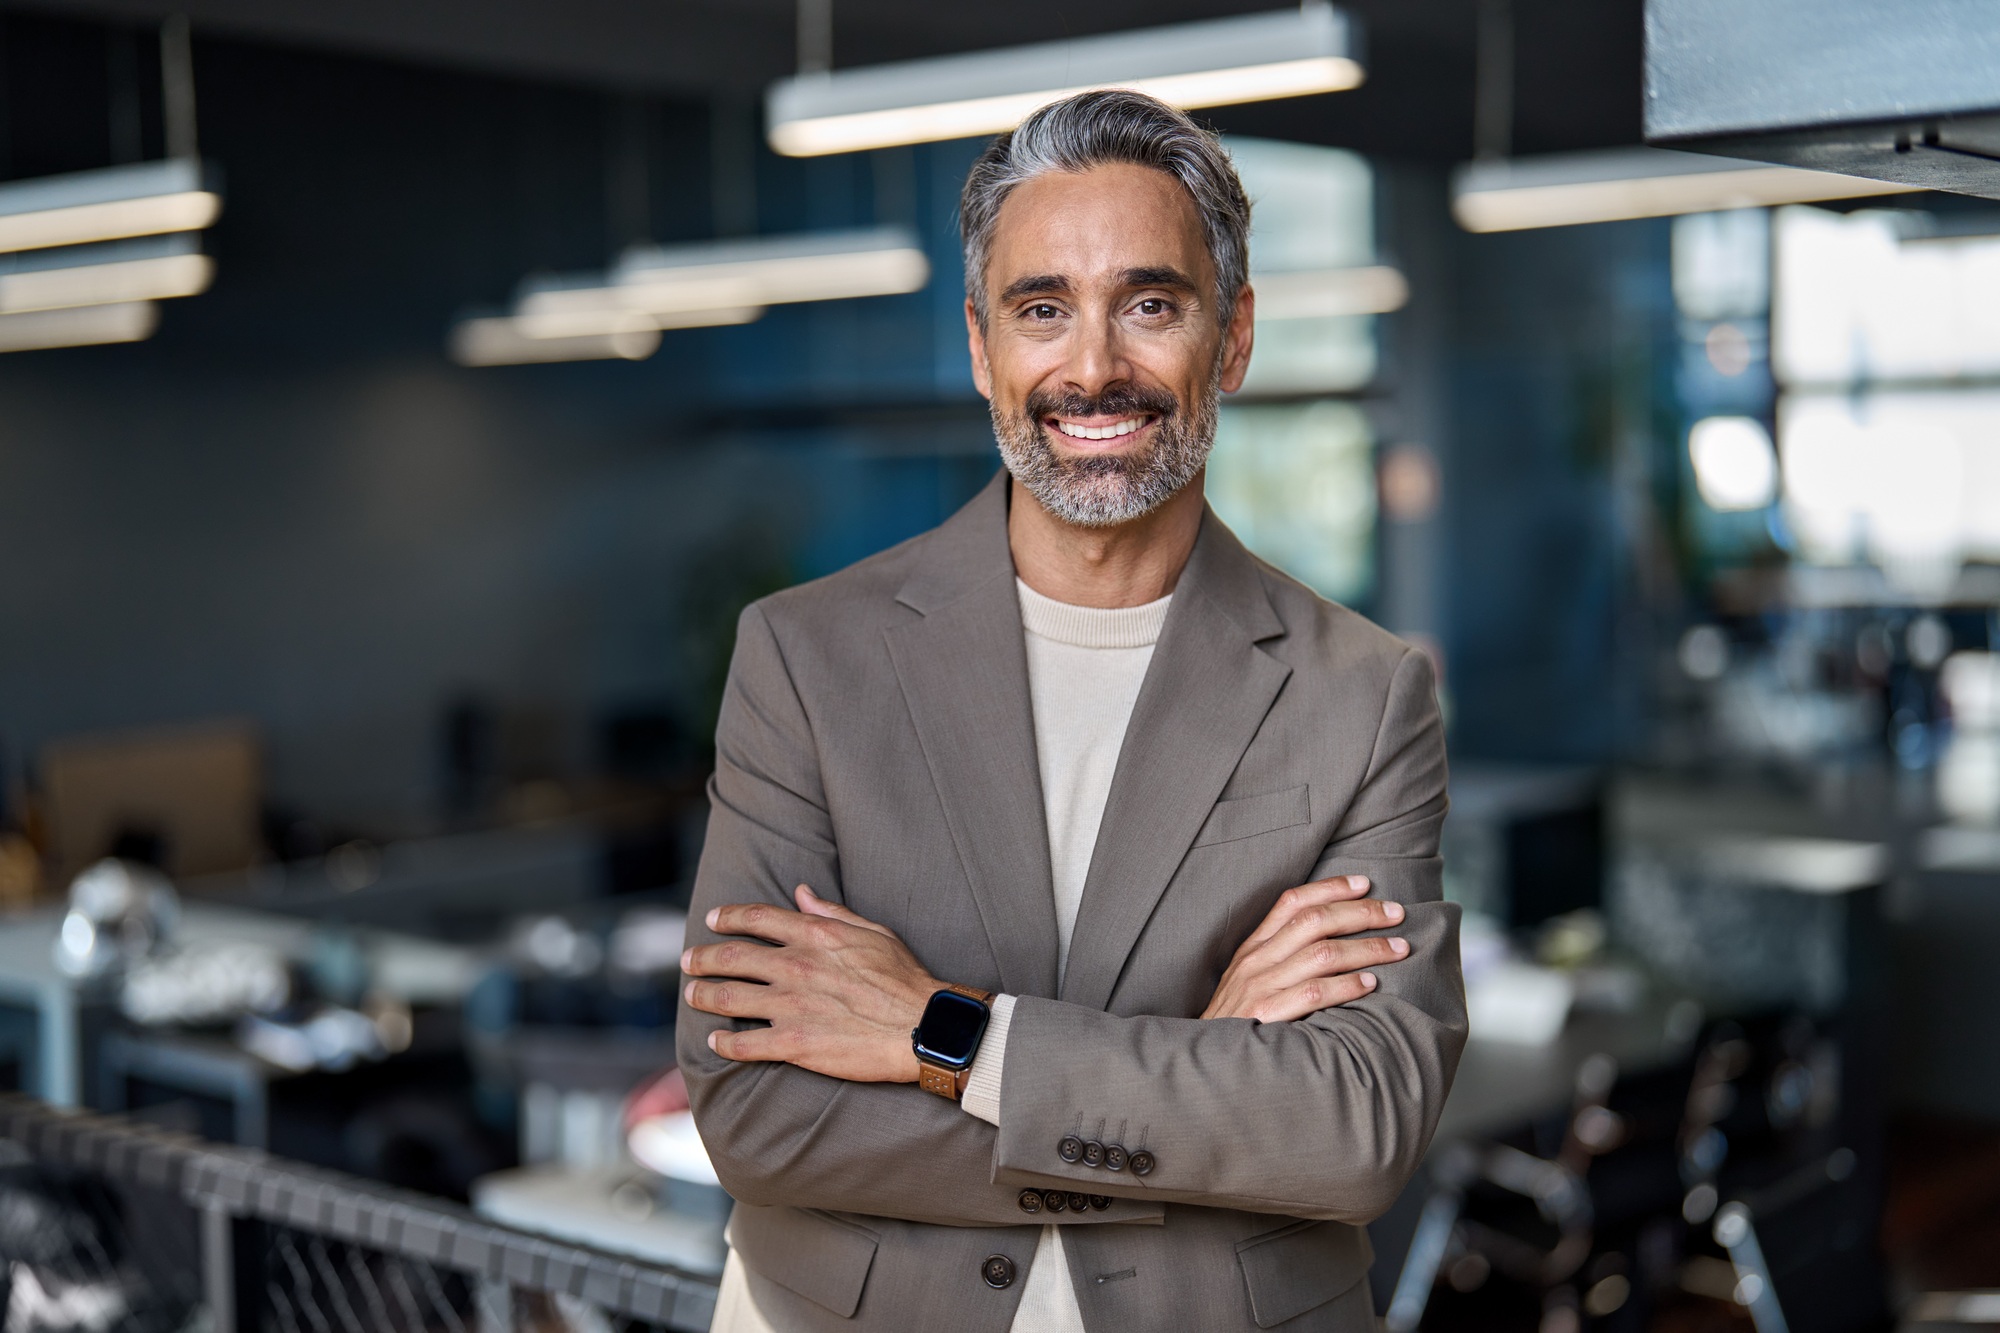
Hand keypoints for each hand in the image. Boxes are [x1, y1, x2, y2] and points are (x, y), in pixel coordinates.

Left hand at [681, 885, 943, 1082]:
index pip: (756, 918)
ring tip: (693, 996)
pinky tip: (716, 1041)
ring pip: (728, 998)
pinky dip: (723, 1042)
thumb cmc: (904, 978)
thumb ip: (830, 911)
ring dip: (703, 996)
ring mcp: (792, 1006)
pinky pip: (744, 1044)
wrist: (923, 1027)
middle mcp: (796, 966)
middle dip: (702, 958)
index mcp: (814, 935)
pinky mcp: (794, 1044)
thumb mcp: (871, 932)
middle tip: (688, 962)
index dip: (728, 917)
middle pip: (730, 957)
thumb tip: (800, 892)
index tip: (713, 921)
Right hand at [1201, 875, 1409, 1022]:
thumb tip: (1331, 938)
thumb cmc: (1238, 1021)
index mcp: (1253, 947)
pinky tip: (1370, 984)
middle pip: (1315, 921)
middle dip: (1361, 913)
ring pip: (1322, 953)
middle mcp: (1257, 960)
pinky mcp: (1267, 1014)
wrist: (1206, 1062)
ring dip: (1367, 948)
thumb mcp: (1248, 979)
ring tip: (1397, 949)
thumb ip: (1280, 958)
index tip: (1365, 883)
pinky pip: (1315, 993)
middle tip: (1396, 913)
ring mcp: (1260, 986)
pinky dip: (1347, 986)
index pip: (1293, 902)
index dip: (1331, 888)